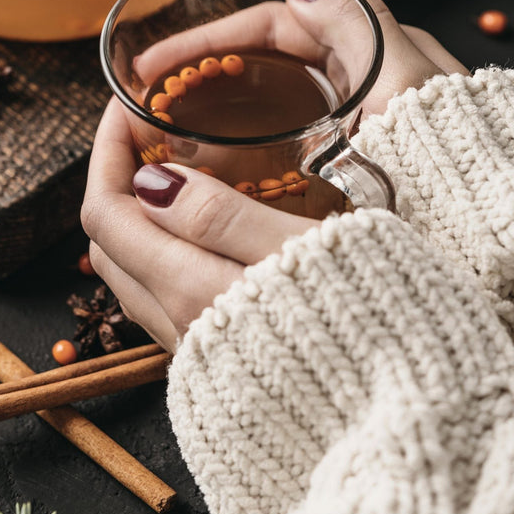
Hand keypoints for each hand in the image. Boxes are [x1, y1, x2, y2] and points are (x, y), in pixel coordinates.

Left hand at [81, 0, 466, 350]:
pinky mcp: (220, 355)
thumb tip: (148, 180)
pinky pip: (163, 293)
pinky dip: (161, 246)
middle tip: (148, 128)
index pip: (106, 212)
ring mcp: (196, 346)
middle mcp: (178, 325)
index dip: (107, 150)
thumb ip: (218, 216)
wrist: (408, 409)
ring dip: (136, 212)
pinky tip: (202, 222)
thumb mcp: (297, 250)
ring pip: (132, 270)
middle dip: (115, 175)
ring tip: (171, 164)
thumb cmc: (367, 316)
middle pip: (109, 242)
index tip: (128, 104)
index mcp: (189, 290)